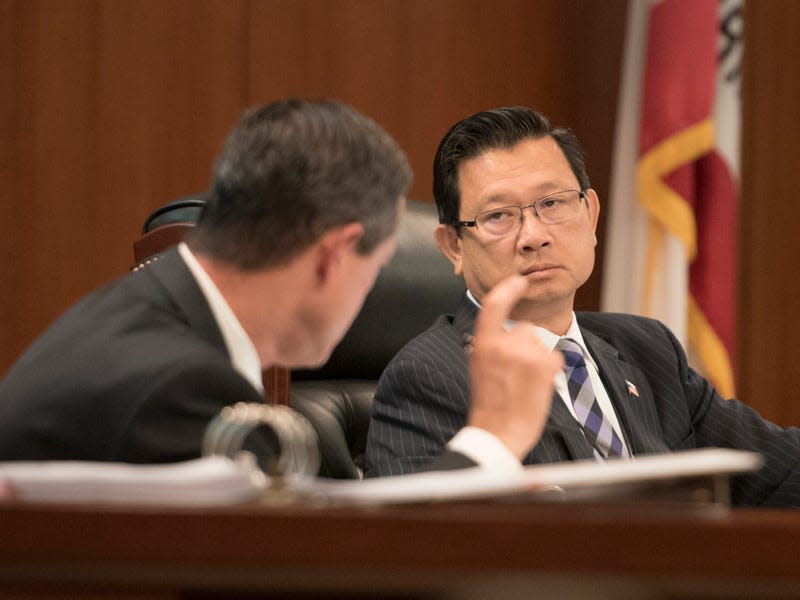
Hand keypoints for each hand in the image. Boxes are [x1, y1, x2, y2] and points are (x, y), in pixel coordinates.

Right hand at [466, 275, 563, 458]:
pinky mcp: (544, 366)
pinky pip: (555, 358)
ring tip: (525, 387)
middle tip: (517, 375)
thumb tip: (513, 335)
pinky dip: (551, 372)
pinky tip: (538, 389)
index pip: (495, 305)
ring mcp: (525, 354)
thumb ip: (494, 347)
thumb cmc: (489, 406)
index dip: (508, 290)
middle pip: (526, 330)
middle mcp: (503, 344)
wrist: (497, 434)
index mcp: (483, 343)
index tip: (518, 281)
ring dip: (539, 361)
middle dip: (527, 347)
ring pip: (542, 345)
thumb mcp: (481, 368)